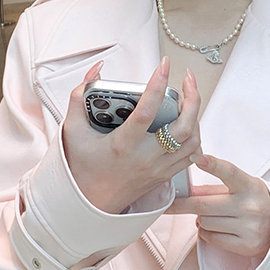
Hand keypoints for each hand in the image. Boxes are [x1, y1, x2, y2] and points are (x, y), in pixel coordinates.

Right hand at [61, 56, 202, 213]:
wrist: (91, 203)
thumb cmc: (83, 168)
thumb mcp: (73, 131)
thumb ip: (79, 97)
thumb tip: (96, 71)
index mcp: (123, 146)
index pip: (146, 112)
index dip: (157, 86)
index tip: (164, 65)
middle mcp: (146, 158)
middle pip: (183, 128)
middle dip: (192, 99)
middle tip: (187, 79)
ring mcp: (159, 168)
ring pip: (193, 141)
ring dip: (195, 116)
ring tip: (188, 97)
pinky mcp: (166, 175)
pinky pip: (191, 154)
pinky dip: (194, 135)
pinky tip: (188, 121)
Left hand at [166, 151, 269, 263]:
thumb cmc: (255, 203)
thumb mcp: (243, 188)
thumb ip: (216, 188)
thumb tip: (186, 191)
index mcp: (250, 185)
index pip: (229, 172)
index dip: (213, 164)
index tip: (197, 157)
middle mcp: (250, 206)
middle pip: (203, 205)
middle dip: (181, 205)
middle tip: (168, 205)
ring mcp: (248, 227)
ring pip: (204, 222)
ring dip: (200, 220)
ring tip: (212, 216)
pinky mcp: (245, 245)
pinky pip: (211, 238)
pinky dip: (207, 233)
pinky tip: (217, 228)